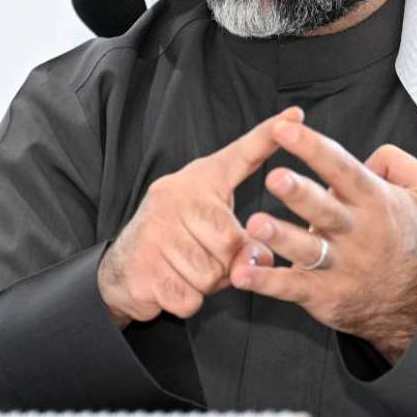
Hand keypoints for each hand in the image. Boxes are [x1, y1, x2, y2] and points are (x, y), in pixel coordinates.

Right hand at [97, 107, 302, 328]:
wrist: (121, 269)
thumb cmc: (180, 243)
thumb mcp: (214, 231)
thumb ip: (245, 240)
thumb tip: (261, 256)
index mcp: (199, 180)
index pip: (239, 155)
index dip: (268, 136)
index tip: (295, 115)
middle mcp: (175, 195)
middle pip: (230, 240)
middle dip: (227, 262)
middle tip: (207, 258)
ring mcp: (155, 230)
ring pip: (210, 274)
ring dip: (207, 284)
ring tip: (188, 269)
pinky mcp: (143, 267)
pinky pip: (189, 297)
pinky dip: (188, 301)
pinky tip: (173, 285)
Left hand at [230, 121, 416, 362]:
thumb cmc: (412, 236)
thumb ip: (399, 162)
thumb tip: (369, 156)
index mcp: (376, 200)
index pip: (342, 168)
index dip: (312, 147)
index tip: (283, 129)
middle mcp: (357, 231)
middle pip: (324, 209)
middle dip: (298, 193)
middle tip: (274, 177)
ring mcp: (341, 266)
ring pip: (307, 249)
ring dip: (280, 237)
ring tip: (255, 224)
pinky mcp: (326, 296)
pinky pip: (293, 287)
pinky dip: (267, 281)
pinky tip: (242, 273)